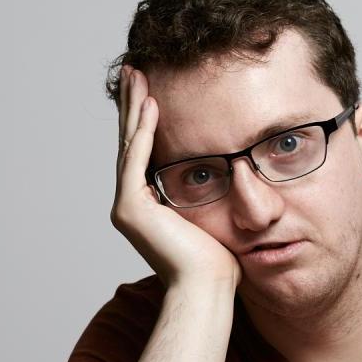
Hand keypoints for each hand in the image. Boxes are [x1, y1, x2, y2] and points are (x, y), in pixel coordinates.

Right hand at [112, 64, 241, 290]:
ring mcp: (128, 206)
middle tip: (134, 72)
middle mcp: (132, 204)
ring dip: (135, 108)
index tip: (151, 93)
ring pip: (130, 145)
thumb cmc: (217, 265)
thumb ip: (210, 198)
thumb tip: (233, 177)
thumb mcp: (214, 221)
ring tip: (137, 76)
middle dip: (134, 105)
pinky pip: (137, 159)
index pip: (145, 154)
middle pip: (132, 143)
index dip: (145, 122)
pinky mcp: (131, 209)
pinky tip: (150, 105)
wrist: (207, 289)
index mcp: (149, 206)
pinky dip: (144, 132)